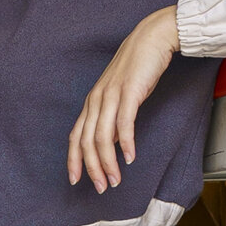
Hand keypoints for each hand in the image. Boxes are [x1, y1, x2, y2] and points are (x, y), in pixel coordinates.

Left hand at [68, 4, 181, 194]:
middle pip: (87, 141)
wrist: (152, 38)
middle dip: (92, 168)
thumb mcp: (122, 95)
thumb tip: (115, 142)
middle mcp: (97, 99)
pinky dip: (126, 143)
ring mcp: (112, 95)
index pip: (76, 136)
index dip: (74, 160)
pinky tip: (129, 158)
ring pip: (103, 136)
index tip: (75, 180)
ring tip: (115, 180)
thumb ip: (114, 117)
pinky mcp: (130, 92)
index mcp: (92, 101)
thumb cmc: (138, 67)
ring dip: (108, 162)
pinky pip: (124, 123)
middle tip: (102, 187)